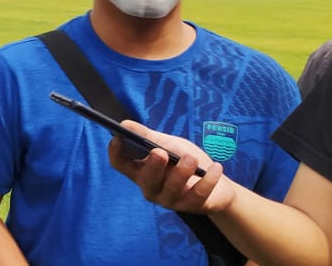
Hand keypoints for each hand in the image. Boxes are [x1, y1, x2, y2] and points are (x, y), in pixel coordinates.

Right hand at [108, 120, 234, 214]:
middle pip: (145, 179)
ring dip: (182, 172)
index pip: (120, 164)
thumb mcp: (167, 144)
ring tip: (192, 158)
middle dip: (153, 166)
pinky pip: (197, 195)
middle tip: (160, 152)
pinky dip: (207, 181)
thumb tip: (124, 124)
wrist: (215, 182)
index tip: (118, 137)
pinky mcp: (190, 206)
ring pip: (171, 188)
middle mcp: (150, 187)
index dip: (116, 153)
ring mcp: (169, 199)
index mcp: (140, 170)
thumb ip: (147, 136)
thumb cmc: (185, 160)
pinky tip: (215, 168)